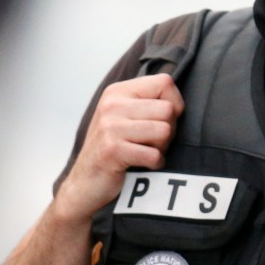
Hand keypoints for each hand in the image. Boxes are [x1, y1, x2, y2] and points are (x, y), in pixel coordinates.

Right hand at [58, 73, 184, 220]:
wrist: (85, 182)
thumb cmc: (113, 148)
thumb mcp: (124, 116)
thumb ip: (147, 103)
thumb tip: (178, 102)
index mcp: (118, 92)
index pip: (165, 82)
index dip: (175, 103)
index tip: (164, 120)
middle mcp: (112, 105)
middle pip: (168, 110)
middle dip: (169, 130)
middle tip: (153, 142)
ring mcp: (110, 127)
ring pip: (164, 131)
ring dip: (162, 147)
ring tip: (146, 152)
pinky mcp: (113, 150)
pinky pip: (154, 154)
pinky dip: (155, 163)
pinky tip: (143, 164)